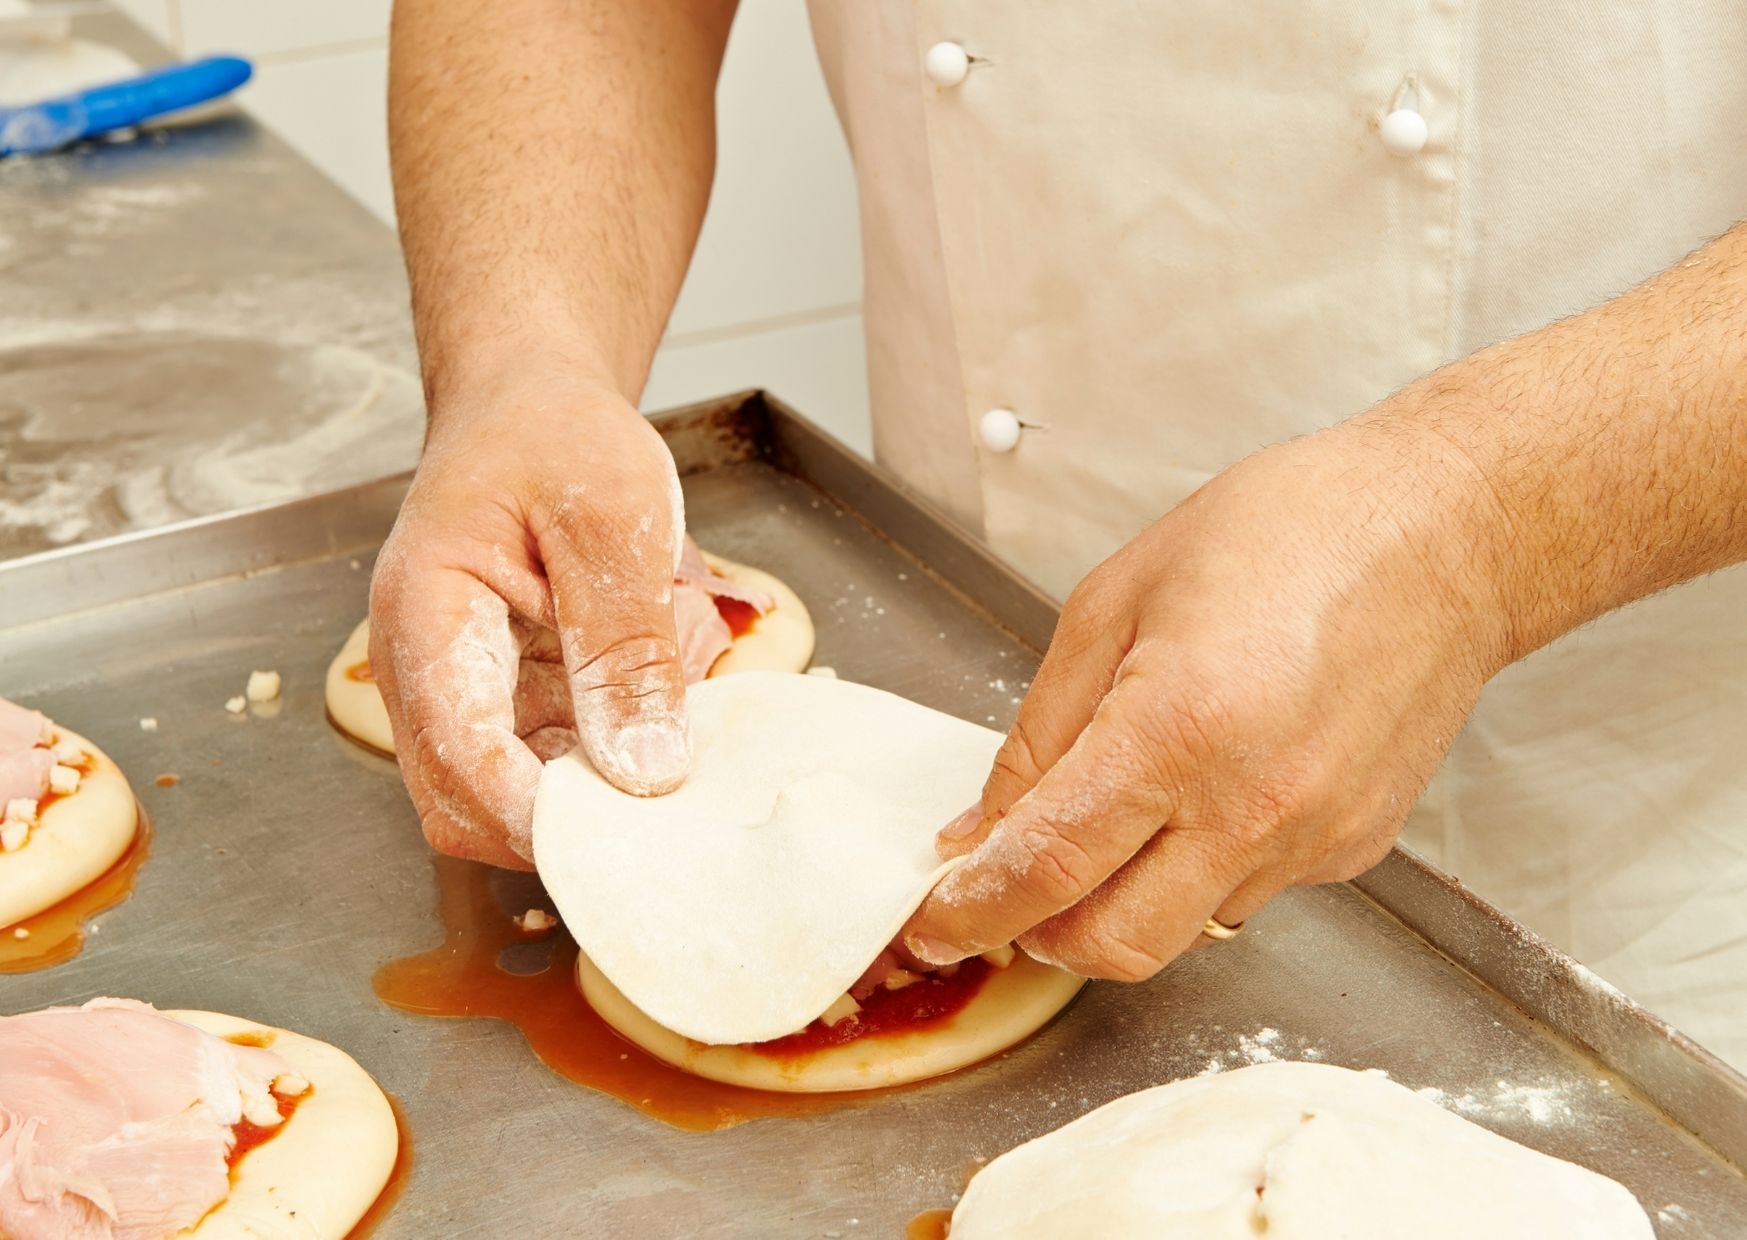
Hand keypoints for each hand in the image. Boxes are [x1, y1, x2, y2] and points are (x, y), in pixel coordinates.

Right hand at [369, 372, 688, 867]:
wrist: (532, 406)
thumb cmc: (556, 438)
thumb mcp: (613, 520)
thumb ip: (624, 643)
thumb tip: (644, 767)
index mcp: (427, 617)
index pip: (459, 756)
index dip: (537, 814)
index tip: (626, 834)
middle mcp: (425, 670)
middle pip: (465, 802)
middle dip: (564, 820)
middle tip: (666, 800)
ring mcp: (461, 691)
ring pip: (510, 796)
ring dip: (594, 787)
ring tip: (669, 716)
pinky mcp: (502, 698)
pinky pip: (548, 761)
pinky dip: (607, 752)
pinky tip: (656, 698)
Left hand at [901, 420, 1514, 977]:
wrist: (1443, 536)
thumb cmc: (1286, 533)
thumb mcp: (1115, 600)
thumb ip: (1040, 730)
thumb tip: (985, 826)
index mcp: (1177, 727)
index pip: (1047, 866)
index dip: (971, 910)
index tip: (933, 922)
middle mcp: (1251, 804)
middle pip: (1111, 943)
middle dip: (1039, 934)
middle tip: (1008, 888)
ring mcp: (1312, 839)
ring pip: (1181, 930)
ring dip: (1120, 902)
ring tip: (1113, 820)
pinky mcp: (1354, 850)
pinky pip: (1245, 892)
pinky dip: (1195, 868)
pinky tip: (1203, 793)